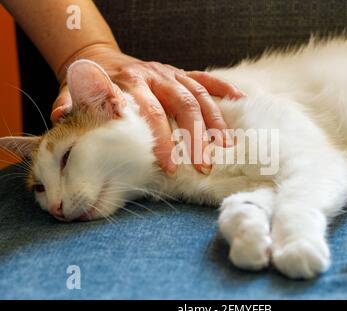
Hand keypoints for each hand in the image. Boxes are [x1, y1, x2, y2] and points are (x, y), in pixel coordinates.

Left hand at [51, 44, 243, 174]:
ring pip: (199, 95)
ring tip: (225, 146)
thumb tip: (61, 117)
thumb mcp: (74, 93)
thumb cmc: (90, 85)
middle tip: (204, 165)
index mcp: (130, 83)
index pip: (151, 114)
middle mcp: (154, 75)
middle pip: (183, 106)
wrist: (102, 59)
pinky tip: (238, 101)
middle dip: (196, 137)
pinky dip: (222, 88)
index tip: (168, 167)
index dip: (160, 141)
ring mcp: (170, 73)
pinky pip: (205, 78)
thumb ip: (70, 104)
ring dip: (214, 121)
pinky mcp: (181, 73)